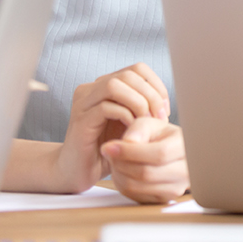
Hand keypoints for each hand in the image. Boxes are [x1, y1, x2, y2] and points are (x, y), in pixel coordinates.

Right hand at [52, 63, 171, 193]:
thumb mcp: (130, 123)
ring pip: (115, 85)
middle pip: (128, 74)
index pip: (137, 69)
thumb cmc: (108, 148)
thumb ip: (142, 107)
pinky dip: (125, 116)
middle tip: (159, 117)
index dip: (156, 85)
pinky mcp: (80, 120)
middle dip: (150, 94)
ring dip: (138, 102)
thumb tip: (165, 101)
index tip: (164, 108)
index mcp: (105, 85)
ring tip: (147, 122)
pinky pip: (106, 107)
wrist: (77, 172)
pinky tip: (131, 129)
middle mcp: (91, 89)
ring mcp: (83, 103)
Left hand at [101, 116, 188, 203]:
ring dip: (118, 174)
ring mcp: (176, 188)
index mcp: (186, 148)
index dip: (130, 152)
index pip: (159, 154)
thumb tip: (129, 142)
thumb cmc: (161, 137)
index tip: (108, 146)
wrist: (172, 153)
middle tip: (109, 152)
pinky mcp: (163, 199)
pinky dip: (122, 184)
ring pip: (137, 186)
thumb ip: (139, 128)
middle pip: (146, 173)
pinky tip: (123, 171)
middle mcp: (186, 171)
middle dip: (120, 163)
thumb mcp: (152, 124)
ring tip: (115, 161)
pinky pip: (135, 195)